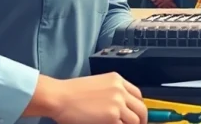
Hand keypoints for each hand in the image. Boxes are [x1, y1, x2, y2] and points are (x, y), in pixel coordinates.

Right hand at [32, 72, 147, 123]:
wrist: (59, 97)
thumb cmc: (70, 93)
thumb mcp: (98, 84)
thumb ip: (112, 92)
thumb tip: (121, 106)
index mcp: (118, 80)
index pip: (138, 95)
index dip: (139, 107)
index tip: (138, 115)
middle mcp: (121, 90)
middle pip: (141, 108)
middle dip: (142, 120)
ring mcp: (117, 104)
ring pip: (135, 120)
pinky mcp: (111, 117)